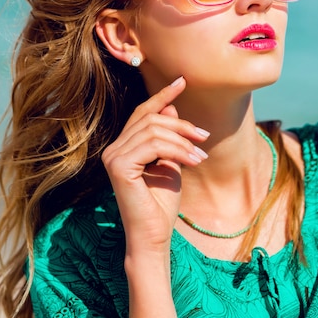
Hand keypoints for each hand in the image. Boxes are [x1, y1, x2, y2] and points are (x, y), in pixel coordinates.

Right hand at [101, 77, 208, 255]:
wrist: (154, 236)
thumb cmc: (162, 204)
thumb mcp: (171, 163)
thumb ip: (169, 137)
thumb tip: (171, 107)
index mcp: (123, 146)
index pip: (142, 112)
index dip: (162, 95)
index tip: (183, 81)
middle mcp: (113, 149)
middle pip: (151, 119)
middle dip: (182, 125)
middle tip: (204, 138)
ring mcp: (113, 157)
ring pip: (154, 130)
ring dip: (183, 141)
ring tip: (201, 155)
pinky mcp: (119, 167)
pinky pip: (153, 145)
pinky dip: (178, 150)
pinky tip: (193, 161)